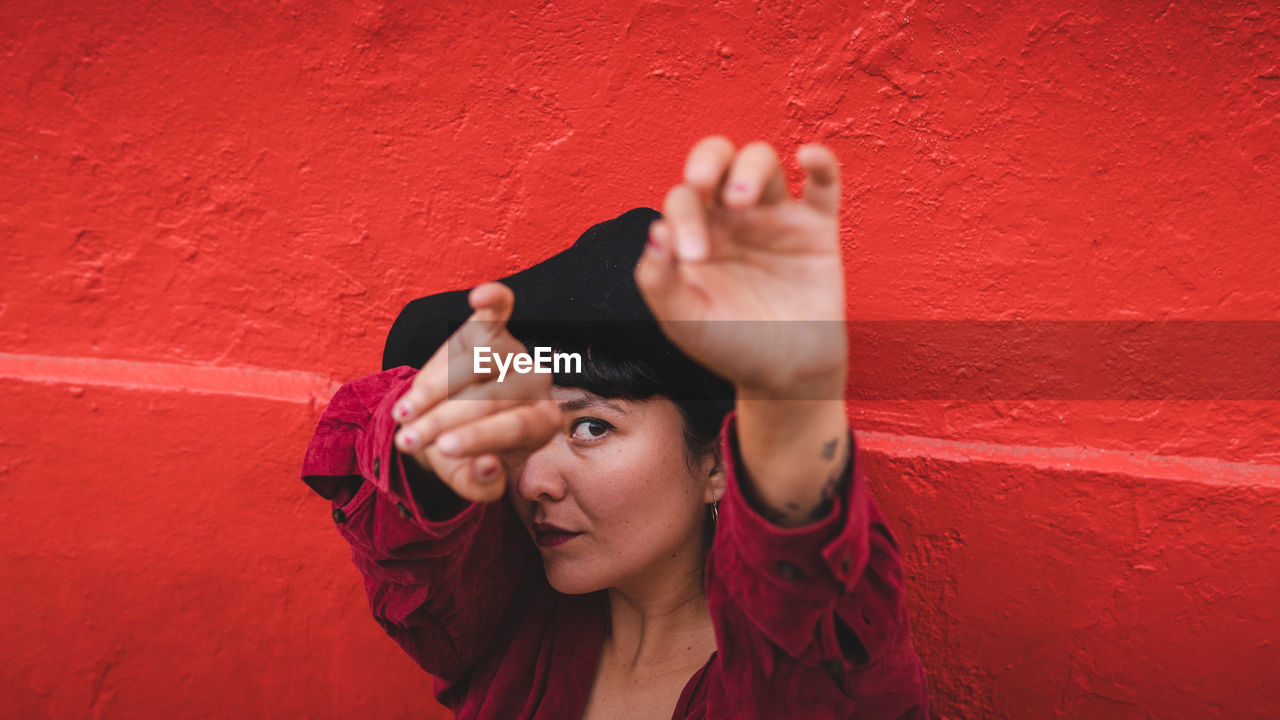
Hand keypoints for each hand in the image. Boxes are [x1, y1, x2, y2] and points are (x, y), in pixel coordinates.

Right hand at [390, 283, 561, 502]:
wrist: (444, 429)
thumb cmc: (463, 458)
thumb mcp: (471, 481)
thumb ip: (482, 485)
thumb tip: (487, 467)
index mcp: (543, 422)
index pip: (516, 425)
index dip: (478, 436)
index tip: (442, 448)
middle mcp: (535, 383)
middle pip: (492, 396)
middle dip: (444, 420)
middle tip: (408, 441)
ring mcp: (513, 353)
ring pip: (473, 364)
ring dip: (433, 389)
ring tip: (404, 415)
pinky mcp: (489, 330)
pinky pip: (496, 312)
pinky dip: (493, 301)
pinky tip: (483, 296)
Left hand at [635, 137, 847, 399]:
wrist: (786, 376)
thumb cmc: (731, 347)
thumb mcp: (684, 321)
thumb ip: (658, 280)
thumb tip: (655, 231)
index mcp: (697, 233)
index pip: (684, 199)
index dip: (684, 216)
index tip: (695, 259)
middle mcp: (733, 218)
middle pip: (719, 159)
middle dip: (709, 159)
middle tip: (704, 182)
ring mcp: (775, 219)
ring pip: (764, 163)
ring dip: (751, 169)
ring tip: (743, 200)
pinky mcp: (817, 229)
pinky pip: (824, 185)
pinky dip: (821, 162)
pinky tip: (807, 157)